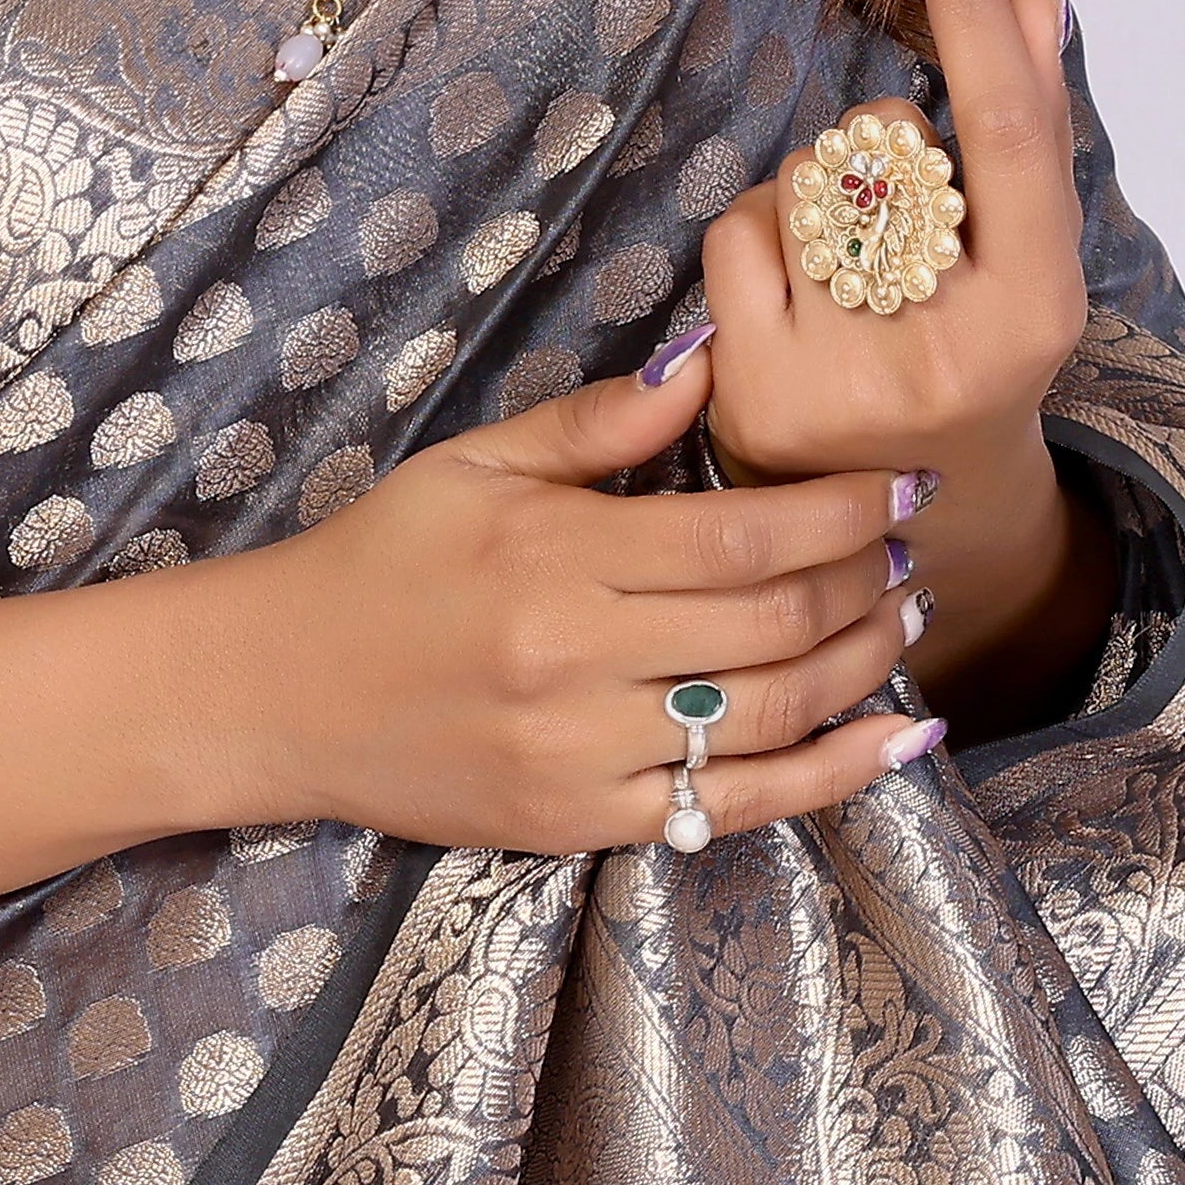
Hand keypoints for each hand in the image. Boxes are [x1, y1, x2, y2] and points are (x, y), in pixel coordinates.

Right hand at [218, 345, 939, 856]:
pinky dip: (832, 776)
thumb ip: (597, 424)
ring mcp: (583, 755)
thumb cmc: (376, 563)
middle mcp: (576, 662)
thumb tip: (710, 360)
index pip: (744, 536)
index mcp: (554, 558)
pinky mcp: (582, 823)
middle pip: (776, 624)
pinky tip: (895, 739)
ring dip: (866, 665)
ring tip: (907, 618)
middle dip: (868, 580)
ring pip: (773, 714)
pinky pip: (737, 809)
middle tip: (909, 546)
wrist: (275, 694)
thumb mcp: (472, 465)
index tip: (900, 485)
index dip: (844, 510)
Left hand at [689, 0, 1101, 716]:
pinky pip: (738, 233)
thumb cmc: (970, 360)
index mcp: (1035, 315)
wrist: (913, 524)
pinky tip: (786, 294)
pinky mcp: (756, 393)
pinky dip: (756, 236)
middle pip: (885, 148)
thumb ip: (1028, 131)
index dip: (977, 28)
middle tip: (895, 221)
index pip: (1008, 138)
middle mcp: (945, 353)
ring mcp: (843, 380)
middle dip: (878, 148)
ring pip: (803, 182)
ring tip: (843, 269)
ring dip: (812, 192)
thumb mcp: (1025, 261)